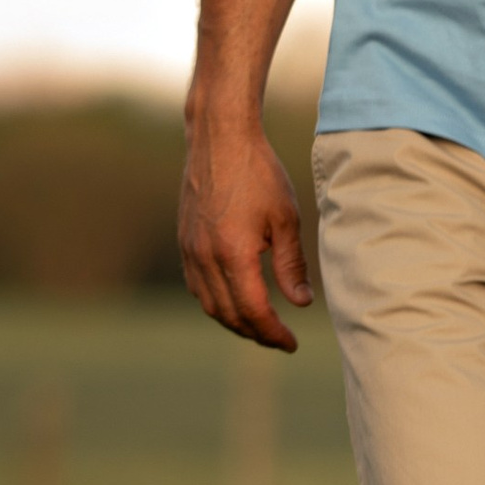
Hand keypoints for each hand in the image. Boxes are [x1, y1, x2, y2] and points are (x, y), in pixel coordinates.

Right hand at [179, 111, 311, 351]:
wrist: (219, 140)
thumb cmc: (259, 174)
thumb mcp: (286, 219)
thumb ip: (291, 265)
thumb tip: (300, 304)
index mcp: (233, 254)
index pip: (253, 311)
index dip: (273, 333)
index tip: (292, 343)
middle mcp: (205, 258)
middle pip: (229, 315)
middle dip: (255, 334)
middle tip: (280, 340)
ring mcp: (190, 251)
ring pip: (209, 304)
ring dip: (235, 321)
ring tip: (261, 327)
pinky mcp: (184, 242)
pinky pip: (197, 286)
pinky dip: (217, 302)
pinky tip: (235, 301)